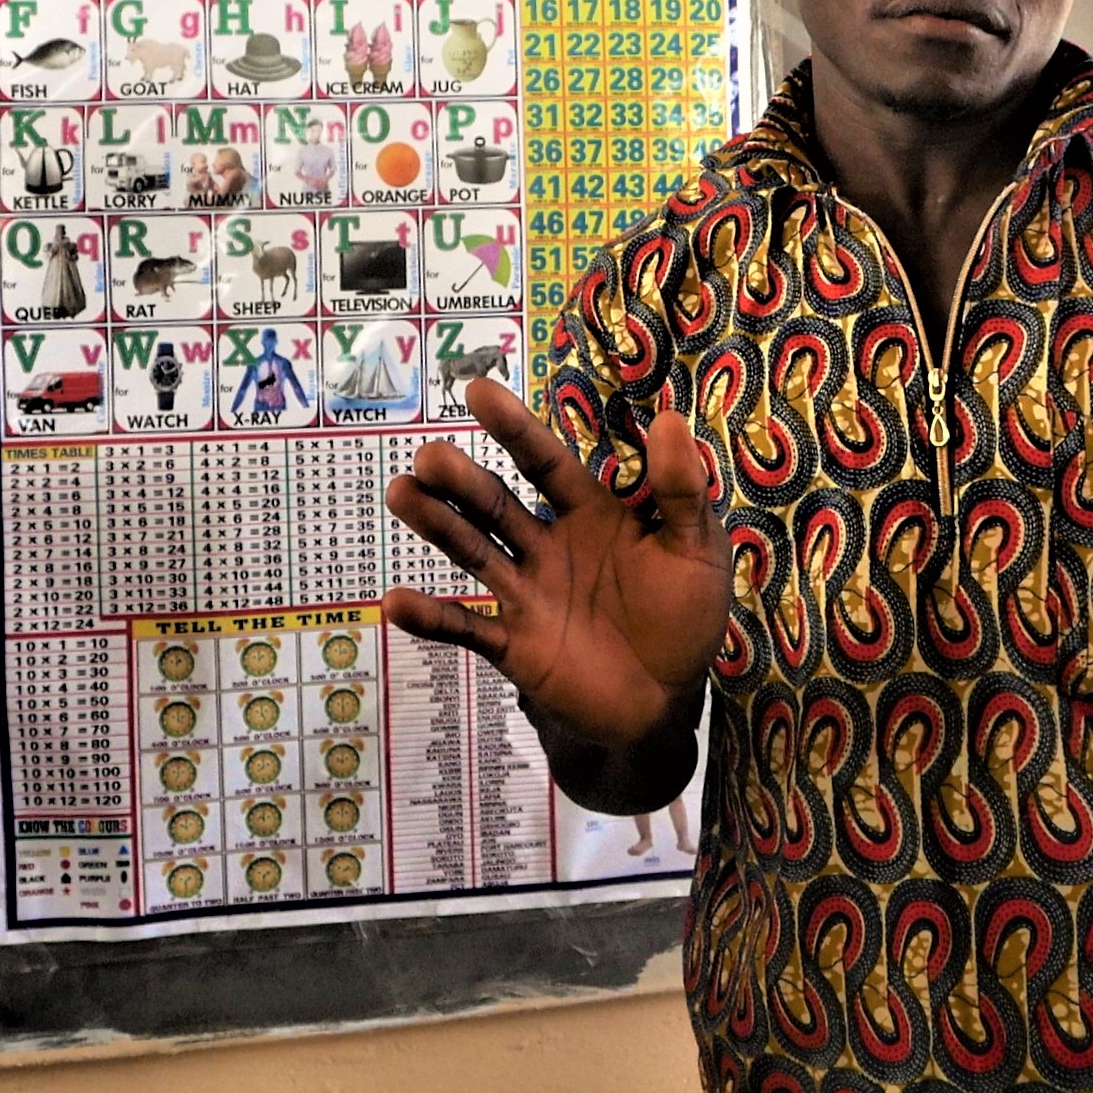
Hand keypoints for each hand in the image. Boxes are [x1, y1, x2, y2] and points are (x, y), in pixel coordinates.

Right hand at [384, 377, 731, 748]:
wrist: (666, 703)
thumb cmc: (683, 617)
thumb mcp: (696, 548)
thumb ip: (681, 490)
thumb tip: (671, 418)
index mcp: (589, 514)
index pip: (545, 463)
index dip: (515, 428)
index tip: (478, 390)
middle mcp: (548, 546)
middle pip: (496, 504)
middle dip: (462, 479)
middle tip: (430, 456)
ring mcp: (526, 595)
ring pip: (473, 552)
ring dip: (437, 524)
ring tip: (402, 492)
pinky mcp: (515, 647)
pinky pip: (467, 629)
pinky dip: (433, 618)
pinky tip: (395, 602)